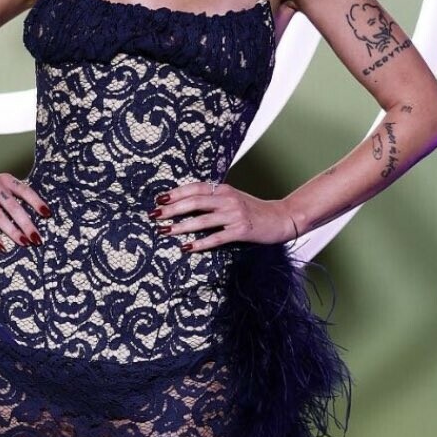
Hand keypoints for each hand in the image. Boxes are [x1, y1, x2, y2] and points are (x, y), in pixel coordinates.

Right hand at [0, 168, 49, 251]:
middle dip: (27, 224)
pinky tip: (2, 247)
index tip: (47, 214)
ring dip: (14, 232)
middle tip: (37, 238)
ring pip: (0, 217)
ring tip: (24, 243)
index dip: (37, 202)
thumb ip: (12, 194)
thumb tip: (34, 214)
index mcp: (4, 179)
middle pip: (14, 207)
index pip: (24, 190)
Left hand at [147, 184, 297, 252]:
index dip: (176, 193)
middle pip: (194, 202)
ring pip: (202, 220)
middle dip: (172, 209)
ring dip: (181, 226)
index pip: (195, 188)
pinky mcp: (241, 230)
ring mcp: (234, 215)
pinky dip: (200, 243)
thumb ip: (213, 199)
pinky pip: (216, 238)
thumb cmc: (253, 210)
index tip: (159, 199)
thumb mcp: (233, 199)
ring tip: (165, 231)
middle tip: (155, 216)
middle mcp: (227, 199)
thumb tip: (187, 204)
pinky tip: (187, 247)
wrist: (281, 218)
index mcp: (223, 189)